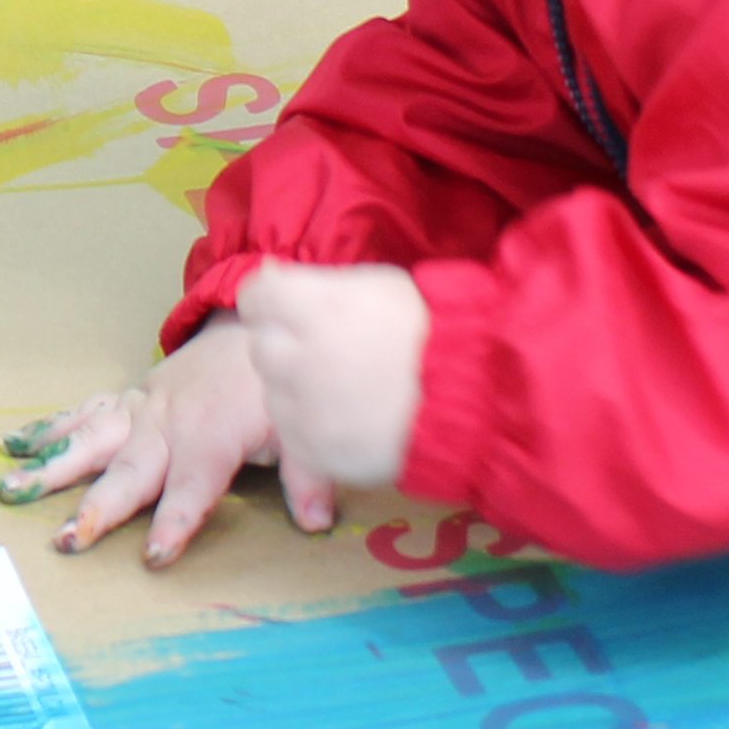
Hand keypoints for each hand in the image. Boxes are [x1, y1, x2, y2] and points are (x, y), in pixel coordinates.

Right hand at [7, 315, 326, 566]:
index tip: (154, 554)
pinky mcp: (129, 399)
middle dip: (99, 506)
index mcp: (211, 433)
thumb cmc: (273, 387)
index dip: (176, 520)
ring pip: (93, 439)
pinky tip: (14, 445)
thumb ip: (308, 475)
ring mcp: (142, 408)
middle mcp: (167, 421)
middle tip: (68, 538)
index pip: (193, 485)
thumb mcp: (299, 426)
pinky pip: (85, 413)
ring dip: (53, 466)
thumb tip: (318, 523)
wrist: (254, 328)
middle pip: (131, 469)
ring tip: (12, 490)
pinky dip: (49, 428)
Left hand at [240, 261, 428, 496]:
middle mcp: (296, 356)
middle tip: (332, 354)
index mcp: (312, 306)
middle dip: (288, 348)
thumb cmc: (431, 331)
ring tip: (348, 391)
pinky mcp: (313, 452)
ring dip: (298, 391)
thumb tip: (272, 276)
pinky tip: (351, 421)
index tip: (296, 311)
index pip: (255, 298)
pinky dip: (314, 430)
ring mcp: (302, 409)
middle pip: (262, 347)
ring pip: (274, 395)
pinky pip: (293, 437)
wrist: (472, 400)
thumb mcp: (377, 286)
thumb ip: (319, 286)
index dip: (276, 304)